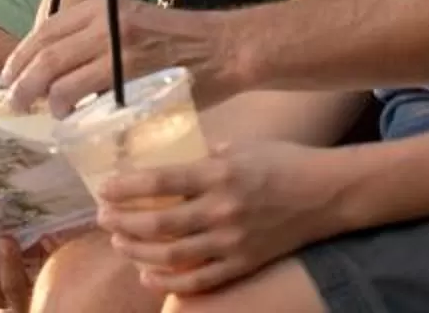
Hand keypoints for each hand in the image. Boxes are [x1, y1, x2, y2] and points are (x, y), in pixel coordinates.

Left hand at [5, 0, 242, 113]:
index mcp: (103, 6)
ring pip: (61, 80)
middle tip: (15, 102)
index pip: (47, 29)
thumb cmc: (179, 39)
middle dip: (22, 82)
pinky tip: (74, 120)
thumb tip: (57, 65)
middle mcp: (107, 22)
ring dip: (46, 102)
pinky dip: (75, 111)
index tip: (10, 74)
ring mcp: (119, 50)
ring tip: (46, 113)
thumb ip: (97, 37)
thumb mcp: (132, 21)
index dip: (21, 55)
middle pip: (46, 56)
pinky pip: (90, 99)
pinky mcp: (133, 78)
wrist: (223, 47)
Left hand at [96, 139, 345, 295]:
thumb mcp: (241, 146)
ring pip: (171, 255)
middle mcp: (222, 210)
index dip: (126, 188)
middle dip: (122, 223)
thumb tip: (171, 161)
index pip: (161, 183)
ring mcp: (232, 242)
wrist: (326, 194)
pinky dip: (167, 281)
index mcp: (220, 174)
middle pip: (158, 224)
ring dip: (137, 251)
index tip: (103, 188)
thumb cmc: (283, 161)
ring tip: (119, 242)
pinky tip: (147, 273)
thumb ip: (205, 157)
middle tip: (103, 218)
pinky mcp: (242, 263)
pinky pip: (198, 280)